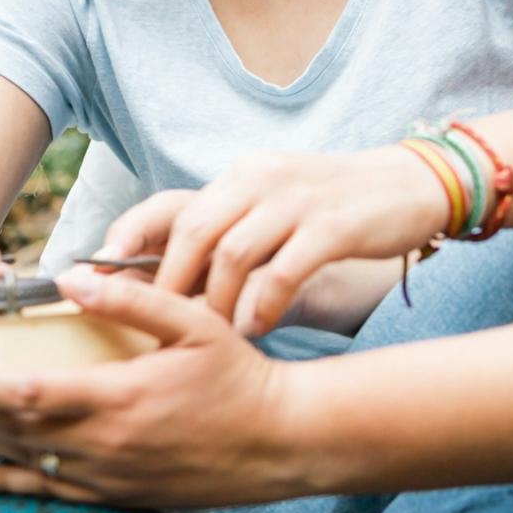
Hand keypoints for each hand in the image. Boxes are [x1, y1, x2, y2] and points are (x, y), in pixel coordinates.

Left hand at [0, 268, 303, 508]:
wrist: (281, 441)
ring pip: (25, 462)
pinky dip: (6, 486)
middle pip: (14, 430)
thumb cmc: (239, 378)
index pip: (28, 393)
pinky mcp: (120, 495)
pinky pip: (50, 495)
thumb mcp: (193, 324)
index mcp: (119, 398)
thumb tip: (74, 277)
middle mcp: (106, 444)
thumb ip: (131, 301)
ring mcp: (111, 476)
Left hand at [99, 145, 452, 335]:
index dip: (129, 240)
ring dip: (216, 301)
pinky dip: (263, 303)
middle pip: (193, 231)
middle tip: (154, 327)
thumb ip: (233, 231)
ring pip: (234, 253)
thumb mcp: (277, 205)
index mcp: (241, 176)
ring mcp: (298, 201)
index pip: (169, 204)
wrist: (414, 185)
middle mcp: (262, 181)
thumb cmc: (338, 206)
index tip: (99, 278)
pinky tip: (257, 328)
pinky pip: (284, 269)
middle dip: (167, 284)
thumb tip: (172, 284)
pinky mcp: (334, 225)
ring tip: (211, 335)